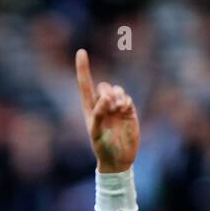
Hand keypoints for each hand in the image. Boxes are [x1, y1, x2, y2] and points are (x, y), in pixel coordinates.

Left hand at [74, 49, 138, 173]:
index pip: (85, 84)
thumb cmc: (103, 147)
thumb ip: (99, 114)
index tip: (81, 51)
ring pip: (116, 90)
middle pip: (104, 86)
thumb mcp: (97, 132)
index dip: (83, 68)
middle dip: (107, 93)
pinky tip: (124, 110)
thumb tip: (106, 98)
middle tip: (110, 106)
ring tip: (118, 109)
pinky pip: (127, 98)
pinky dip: (125, 101)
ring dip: (118, 96)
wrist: (119, 159)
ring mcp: (116, 108)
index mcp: (90, 109)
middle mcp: (102, 105)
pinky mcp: (128, 111)